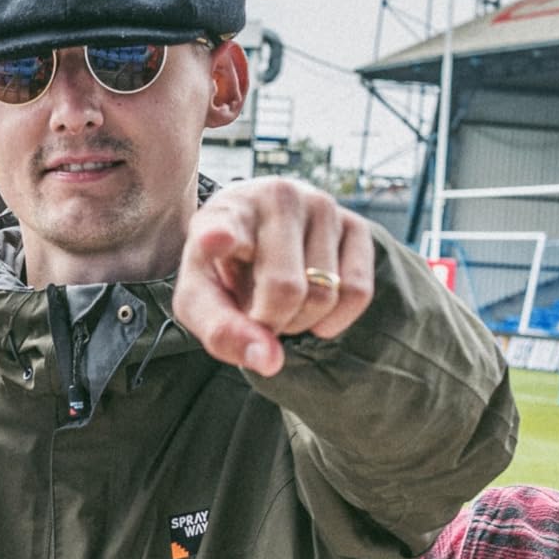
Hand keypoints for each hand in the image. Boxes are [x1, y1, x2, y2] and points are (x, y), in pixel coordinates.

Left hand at [172, 177, 376, 373]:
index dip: (220, 235)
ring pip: (324, 294)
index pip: (224, 224)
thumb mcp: (201, 301)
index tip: (216, 239)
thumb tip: (270, 361)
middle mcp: (275, 196)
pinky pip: (357, 291)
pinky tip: (312, 304)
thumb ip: (222, 332)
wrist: (253, 233)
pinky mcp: (355, 222)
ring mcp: (321, 205)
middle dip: (273, 322)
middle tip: (257, 310)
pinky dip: (335, 317)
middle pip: (285, 291)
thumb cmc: (223, 271)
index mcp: (222, 213)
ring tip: (280, 297)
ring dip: (302, 319)